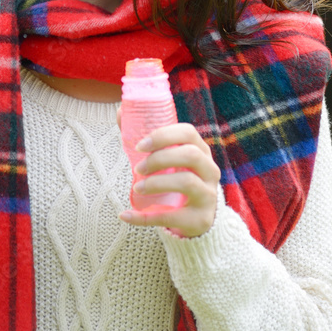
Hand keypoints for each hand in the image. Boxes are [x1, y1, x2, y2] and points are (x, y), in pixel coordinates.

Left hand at [117, 110, 220, 237]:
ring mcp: (208, 196)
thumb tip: (121, 111)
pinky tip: (125, 214)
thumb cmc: (176, 179)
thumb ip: (147, 138)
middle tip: (137, 168)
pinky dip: (144, 217)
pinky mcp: (199, 220)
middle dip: (159, 158)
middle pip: (190, 155)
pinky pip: (171, 217)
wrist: (195, 219)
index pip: (188, 133)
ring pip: (186, 182)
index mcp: (201, 151)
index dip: (163, 135)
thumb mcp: (168, 159)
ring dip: (156, 184)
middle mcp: (210, 171)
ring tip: (136, 188)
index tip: (140, 145)